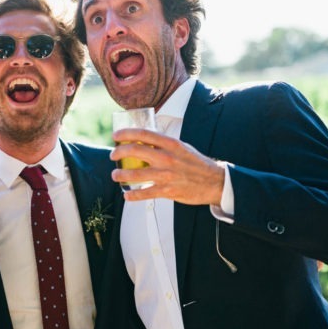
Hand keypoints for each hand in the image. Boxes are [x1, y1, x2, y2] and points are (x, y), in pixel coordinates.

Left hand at [110, 128, 225, 204]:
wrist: (214, 182)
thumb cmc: (196, 163)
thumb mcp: (181, 147)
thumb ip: (164, 144)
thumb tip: (143, 140)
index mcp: (171, 143)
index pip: (143, 133)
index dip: (126, 133)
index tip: (116, 136)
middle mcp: (167, 157)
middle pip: (134, 150)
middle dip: (118, 152)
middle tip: (113, 156)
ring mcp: (166, 174)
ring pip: (135, 173)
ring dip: (121, 174)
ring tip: (115, 175)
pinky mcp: (167, 191)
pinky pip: (144, 193)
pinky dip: (133, 195)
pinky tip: (127, 195)